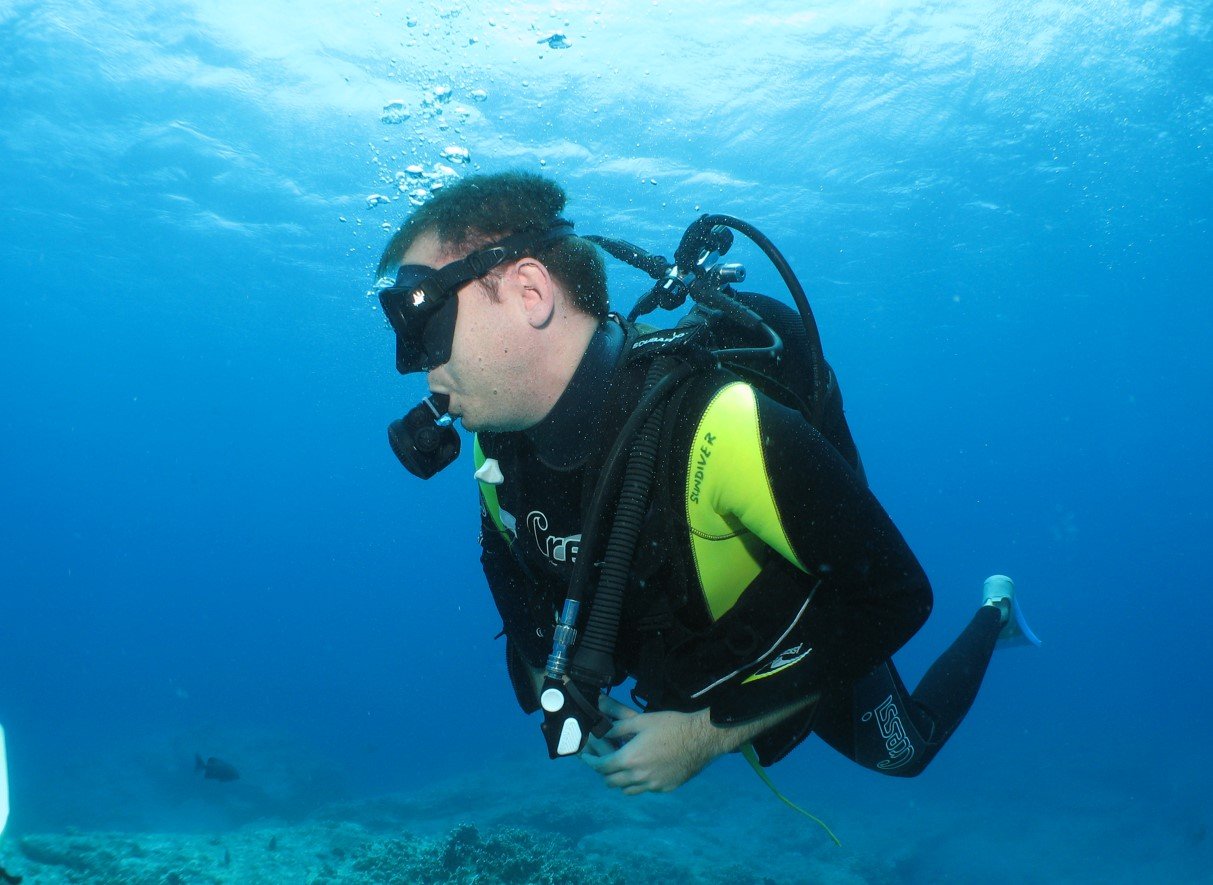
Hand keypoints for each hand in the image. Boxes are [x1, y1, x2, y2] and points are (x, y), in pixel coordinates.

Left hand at [580, 695, 727, 794]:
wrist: (701, 739)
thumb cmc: (671, 726)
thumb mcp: (641, 720)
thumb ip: (618, 724)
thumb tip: (601, 721)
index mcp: (629, 759)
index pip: (601, 767)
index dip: (591, 762)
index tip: (587, 757)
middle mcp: (638, 777)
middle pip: (611, 782)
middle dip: (604, 772)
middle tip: (604, 761)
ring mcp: (652, 785)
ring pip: (627, 790)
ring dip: (620, 781)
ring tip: (622, 768)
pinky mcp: (665, 788)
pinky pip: (645, 790)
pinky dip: (639, 783)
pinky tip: (644, 770)